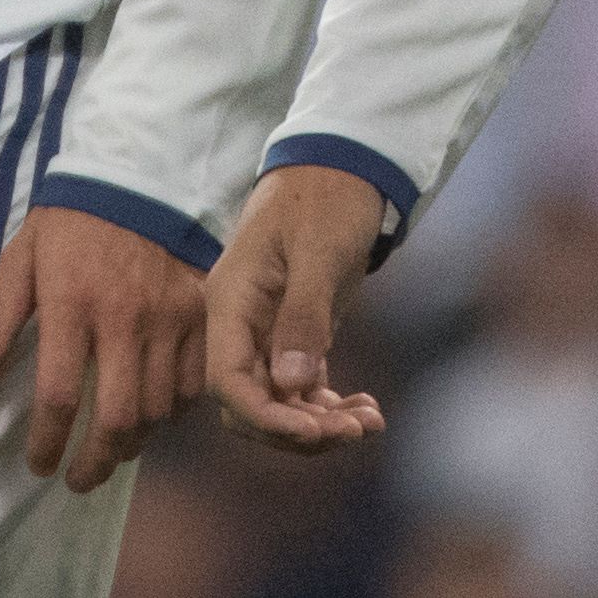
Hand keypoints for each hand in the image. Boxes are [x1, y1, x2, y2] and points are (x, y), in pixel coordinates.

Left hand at [0, 205, 208, 492]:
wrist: (133, 175)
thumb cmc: (68, 223)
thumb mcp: (20, 258)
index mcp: (72, 304)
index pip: (60, 396)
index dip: (48, 442)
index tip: (39, 463)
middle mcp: (124, 318)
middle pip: (117, 417)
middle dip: (95, 462)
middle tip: (78, 479)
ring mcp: (169, 316)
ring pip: (158, 408)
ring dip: (133, 443)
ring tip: (111, 452)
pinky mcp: (198, 311)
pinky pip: (193, 382)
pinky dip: (172, 411)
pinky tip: (152, 416)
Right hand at [206, 164, 387, 453]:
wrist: (343, 164)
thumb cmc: (327, 198)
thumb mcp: (318, 251)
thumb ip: (302, 317)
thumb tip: (290, 384)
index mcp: (231, 301)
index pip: (228, 381)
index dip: (266, 417)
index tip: (313, 433)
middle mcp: (241, 322)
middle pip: (251, 404)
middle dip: (297, 428)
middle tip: (352, 431)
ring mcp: (266, 330)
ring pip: (280, 401)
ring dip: (321, 422)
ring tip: (369, 422)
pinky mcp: (294, 333)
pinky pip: (303, 387)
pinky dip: (331, 406)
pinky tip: (368, 411)